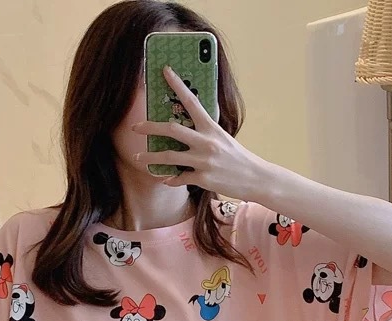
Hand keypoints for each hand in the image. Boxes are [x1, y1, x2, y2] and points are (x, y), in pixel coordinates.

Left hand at [132, 66, 268, 197]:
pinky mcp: (204, 178)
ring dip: (151, 157)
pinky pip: (180, 178)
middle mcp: (206, 142)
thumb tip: (185, 129)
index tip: (165, 70)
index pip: (191, 101)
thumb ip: (205, 132)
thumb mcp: (223, 138)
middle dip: (150, 127)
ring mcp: (204, 161)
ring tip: (139, 157)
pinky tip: (166, 179)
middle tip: (136, 126)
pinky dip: (171, 179)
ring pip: (169, 156)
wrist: (256, 178)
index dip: (177, 84)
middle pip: (172, 129)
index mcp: (211, 128)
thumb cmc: (238, 158)